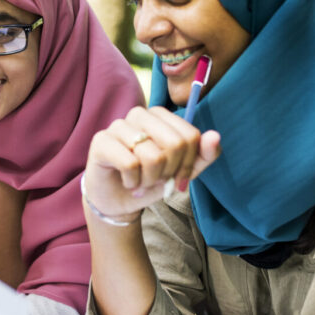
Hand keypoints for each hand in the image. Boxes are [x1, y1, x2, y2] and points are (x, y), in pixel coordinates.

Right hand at [82, 106, 221, 219]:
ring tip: (142, 182)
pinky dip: (134, 182)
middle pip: (175, 144)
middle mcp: (139, 114)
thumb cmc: (150, 180)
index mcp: (160, 115)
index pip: (190, 136)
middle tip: (158, 181)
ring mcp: (118, 126)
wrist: (119, 201)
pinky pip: (130, 164)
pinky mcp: (100, 141)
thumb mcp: (182, 171)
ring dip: (151, 180)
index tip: (178, 177)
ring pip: (153, 156)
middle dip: (170, 172)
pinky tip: (128, 182)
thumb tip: (214, 135)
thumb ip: (203, 155)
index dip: (188, 164)